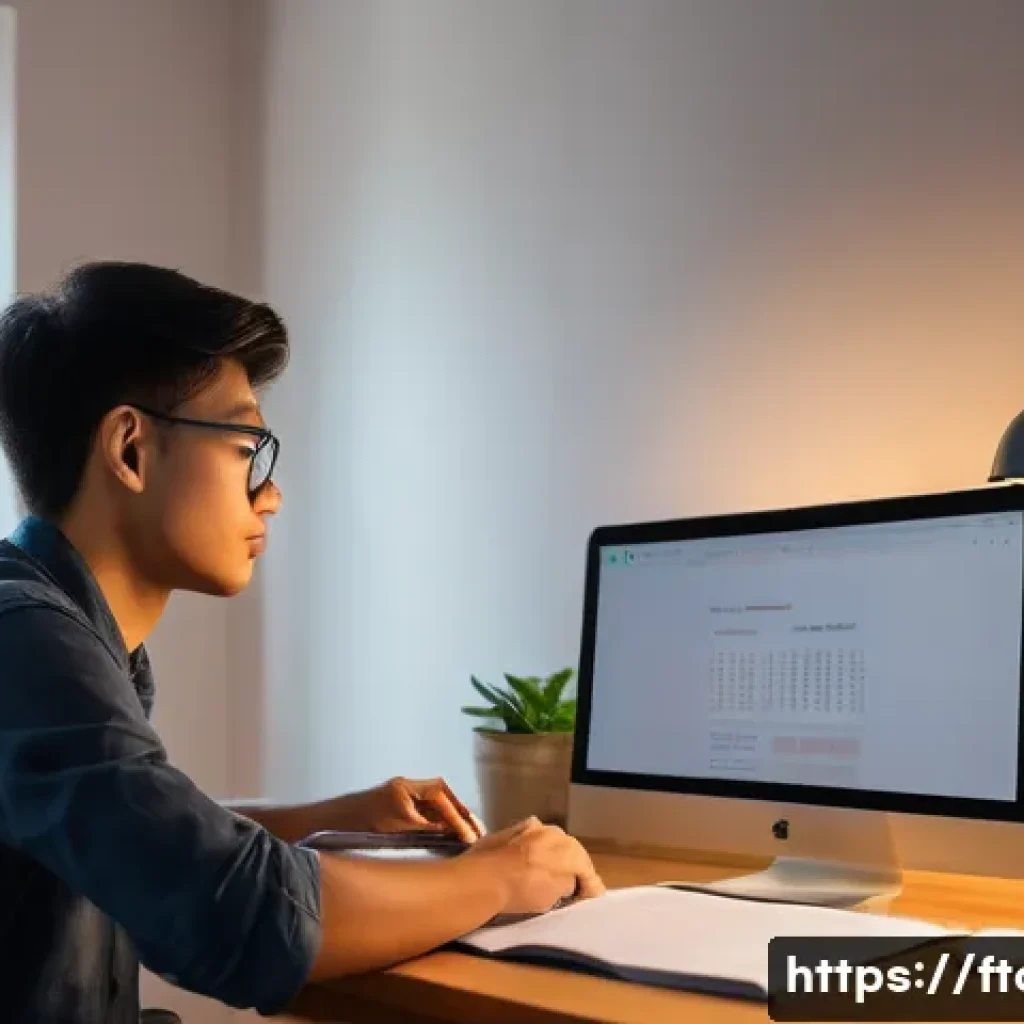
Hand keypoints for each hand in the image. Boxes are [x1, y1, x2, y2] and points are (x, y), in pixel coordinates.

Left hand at [350, 776, 484, 843]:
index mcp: (406, 787)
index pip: (439, 797)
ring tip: (472, 833)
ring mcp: (407, 795)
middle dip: (462, 813)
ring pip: (438, 804)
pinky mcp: (405, 807)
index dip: (455, 816)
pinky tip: (454, 833)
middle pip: (444, 796)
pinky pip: (430, 811)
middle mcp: (409, 787)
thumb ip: (423, 826)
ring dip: (455, 817)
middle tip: (479, 831)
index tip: (467, 834)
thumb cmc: (362, 822)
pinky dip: (444, 821)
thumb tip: (448, 830)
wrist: (338, 821)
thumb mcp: (396, 826)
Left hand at [464, 816, 604, 914]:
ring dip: (549, 855)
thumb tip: (570, 882)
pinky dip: (529, 849)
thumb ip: (568, 885)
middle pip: (569, 852)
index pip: (587, 869)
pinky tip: (521, 862)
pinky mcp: (510, 827)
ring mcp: (531, 826)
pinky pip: (527, 840)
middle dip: (569, 867)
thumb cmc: (524, 890)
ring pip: (548, 842)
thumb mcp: (554, 897)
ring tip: (541, 873)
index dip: (589, 886)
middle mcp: (554, 831)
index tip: (586, 897)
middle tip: (565, 886)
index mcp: (571, 849)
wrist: (483, 877)